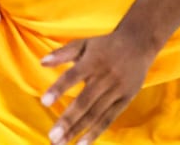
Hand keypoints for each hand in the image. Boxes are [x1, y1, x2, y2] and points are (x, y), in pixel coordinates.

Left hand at [41, 29, 154, 144]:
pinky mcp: (125, 99)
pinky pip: (109, 118)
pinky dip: (96, 132)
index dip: (59, 89)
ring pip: (95, 114)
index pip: (72, 76)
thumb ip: (62, 53)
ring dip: (78, 130)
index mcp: (92, 61)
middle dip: (68, 120)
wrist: (138, 44)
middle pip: (84, 102)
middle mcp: (104, 77)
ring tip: (61, 143)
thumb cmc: (105, 45)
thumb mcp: (83, 44)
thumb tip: (41, 63)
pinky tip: (82, 144)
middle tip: (52, 137)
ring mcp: (116, 90)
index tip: (44, 102)